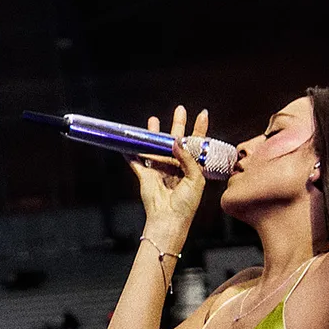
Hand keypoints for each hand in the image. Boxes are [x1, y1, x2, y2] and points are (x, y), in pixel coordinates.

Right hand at [133, 106, 210, 245]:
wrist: (168, 219)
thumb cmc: (186, 203)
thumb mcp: (195, 179)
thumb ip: (188, 158)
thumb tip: (176, 141)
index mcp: (191, 168)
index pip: (196, 145)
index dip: (199, 129)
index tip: (202, 114)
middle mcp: (176, 166)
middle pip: (176, 141)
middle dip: (177, 124)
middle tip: (179, 109)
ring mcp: (160, 170)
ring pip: (155, 147)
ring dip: (153, 134)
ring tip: (152, 119)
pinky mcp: (145, 175)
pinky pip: (136, 161)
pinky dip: (130, 153)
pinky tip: (125, 143)